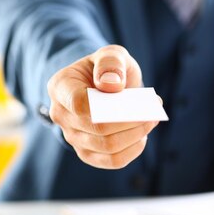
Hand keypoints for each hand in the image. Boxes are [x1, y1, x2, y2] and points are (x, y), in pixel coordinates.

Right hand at [47, 45, 159, 168]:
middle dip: (131, 121)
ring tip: (151, 120)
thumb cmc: (107, 69)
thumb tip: (111, 85)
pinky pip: (112, 160)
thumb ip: (110, 62)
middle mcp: (61, 115)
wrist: (104, 85)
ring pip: (108, 147)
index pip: (79, 104)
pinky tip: (143, 135)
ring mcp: (73, 137)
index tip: (132, 96)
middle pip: (98, 129)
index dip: (107, 106)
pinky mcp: (88, 153)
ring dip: (136, 135)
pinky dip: (133, 149)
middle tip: (153, 110)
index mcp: (61, 87)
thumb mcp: (111, 54)